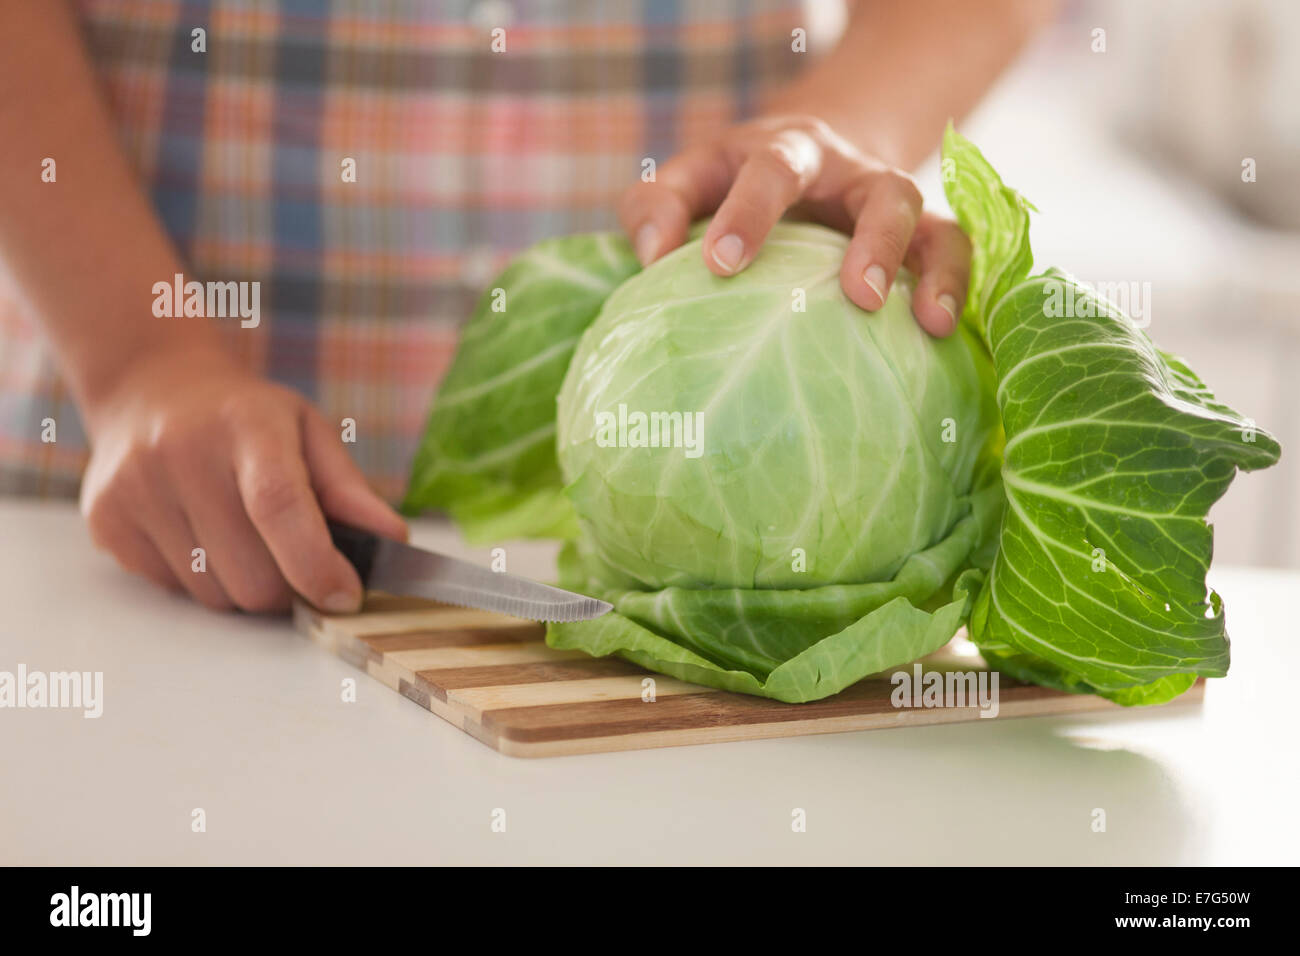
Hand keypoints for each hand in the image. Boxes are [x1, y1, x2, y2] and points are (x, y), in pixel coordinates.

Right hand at [79, 346, 407, 612]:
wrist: (150, 388)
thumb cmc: (245, 419)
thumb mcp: (308, 433)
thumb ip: (350, 491)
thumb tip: (395, 541)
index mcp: (245, 425)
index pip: (278, 506)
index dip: (316, 563)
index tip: (345, 596)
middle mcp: (181, 452)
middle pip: (250, 571)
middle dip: (287, 587)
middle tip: (295, 564)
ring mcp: (135, 486)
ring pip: (213, 594)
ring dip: (243, 587)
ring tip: (242, 540)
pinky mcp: (105, 518)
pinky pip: (172, 590)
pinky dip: (200, 580)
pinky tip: (200, 535)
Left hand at [618, 115, 969, 336]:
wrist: (814, 152)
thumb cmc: (734, 180)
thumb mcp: (692, 177)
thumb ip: (657, 206)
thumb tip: (650, 256)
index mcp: (786, 152)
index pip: (771, 171)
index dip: (749, 213)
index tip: (720, 263)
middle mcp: (850, 172)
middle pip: (880, 188)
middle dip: (874, 239)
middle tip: (859, 295)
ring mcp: (890, 202)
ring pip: (930, 220)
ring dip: (932, 267)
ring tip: (928, 321)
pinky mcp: (920, 234)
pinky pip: (954, 250)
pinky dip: (956, 285)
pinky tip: (944, 334)